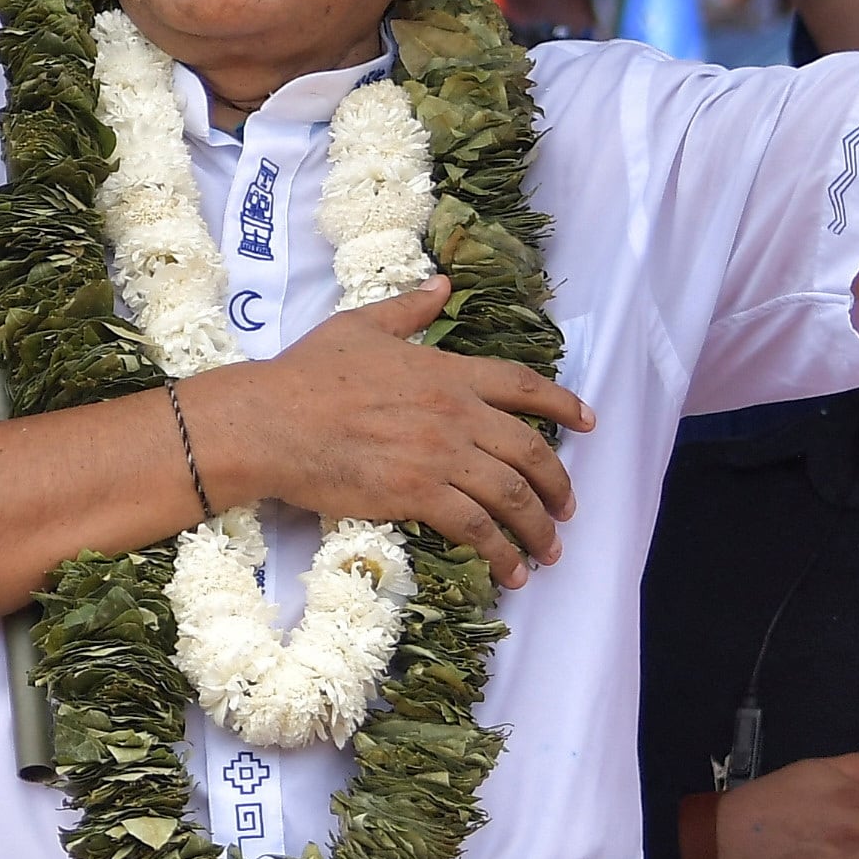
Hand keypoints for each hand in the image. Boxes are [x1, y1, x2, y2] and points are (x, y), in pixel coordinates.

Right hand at [190, 278, 596, 588]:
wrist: (270, 421)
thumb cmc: (306, 373)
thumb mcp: (360, 326)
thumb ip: (408, 310)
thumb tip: (442, 287)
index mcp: (446, 371)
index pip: (523, 386)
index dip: (564, 405)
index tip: (588, 423)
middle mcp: (455, 413)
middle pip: (530, 451)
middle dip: (559, 485)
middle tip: (568, 508)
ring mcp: (439, 455)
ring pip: (513, 495)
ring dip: (538, 528)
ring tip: (548, 551)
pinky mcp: (417, 494)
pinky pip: (476, 528)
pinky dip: (501, 553)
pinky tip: (511, 572)